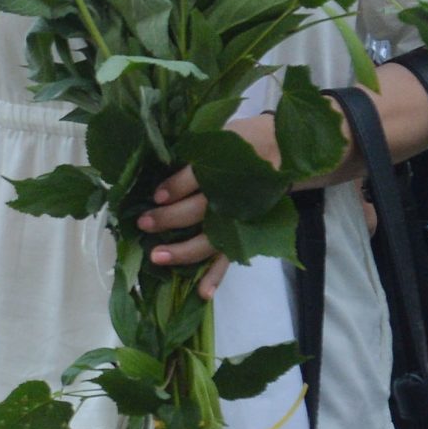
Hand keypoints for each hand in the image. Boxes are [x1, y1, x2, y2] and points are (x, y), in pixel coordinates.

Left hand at [141, 112, 282, 297]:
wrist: (282, 148)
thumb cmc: (238, 142)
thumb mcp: (217, 136)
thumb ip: (192, 152)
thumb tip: (150, 167)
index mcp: (226, 163)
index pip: (199, 177)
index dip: (177, 186)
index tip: (157, 196)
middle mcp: (234, 194)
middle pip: (200, 209)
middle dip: (170, 218)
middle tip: (145, 223)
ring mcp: (241, 217)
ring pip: (212, 238)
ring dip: (184, 250)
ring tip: (158, 257)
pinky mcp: (246, 232)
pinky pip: (230, 257)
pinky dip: (217, 275)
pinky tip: (202, 292)